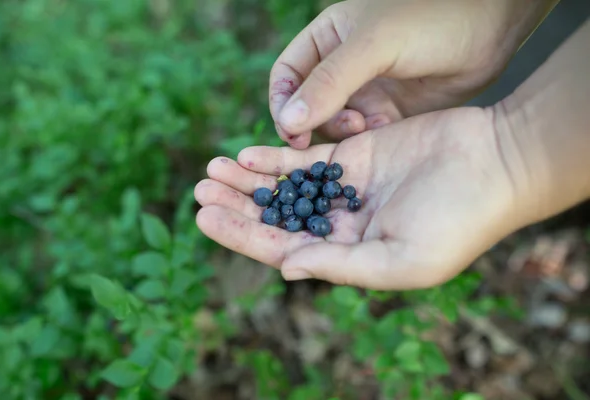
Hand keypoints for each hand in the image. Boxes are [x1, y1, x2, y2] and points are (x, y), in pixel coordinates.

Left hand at [194, 107, 523, 289]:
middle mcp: (342, 225)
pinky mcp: (356, 155)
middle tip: (199, 189)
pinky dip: (276, 156)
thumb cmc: (457, 222)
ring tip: (211, 169)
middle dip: (237, 205)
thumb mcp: (400, 260)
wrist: (494, 165)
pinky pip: (307, 158)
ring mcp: (347, 188)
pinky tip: (246, 154)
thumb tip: (286, 268)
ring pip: (285, 186)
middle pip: (277, 216)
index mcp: (350, 256)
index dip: (242, 236)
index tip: (204, 219)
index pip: (283, 249)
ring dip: (248, 179)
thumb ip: (341, 265)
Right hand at [270, 0, 556, 148]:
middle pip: (307, 108)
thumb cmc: (430, 20)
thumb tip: (288, 122)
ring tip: (367, 126)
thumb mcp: (373, 46)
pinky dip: (368, 138)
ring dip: (344, 133)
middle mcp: (341, 68)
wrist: (491, 27)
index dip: (283, 105)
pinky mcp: (389, 112)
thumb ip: (329, 82)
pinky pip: (364, 135)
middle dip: (316, 122)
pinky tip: (385, 129)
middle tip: (342, 128)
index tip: (291, 130)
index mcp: (326, 41)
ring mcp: (365, 91)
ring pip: (335, 125)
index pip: (286, 78)